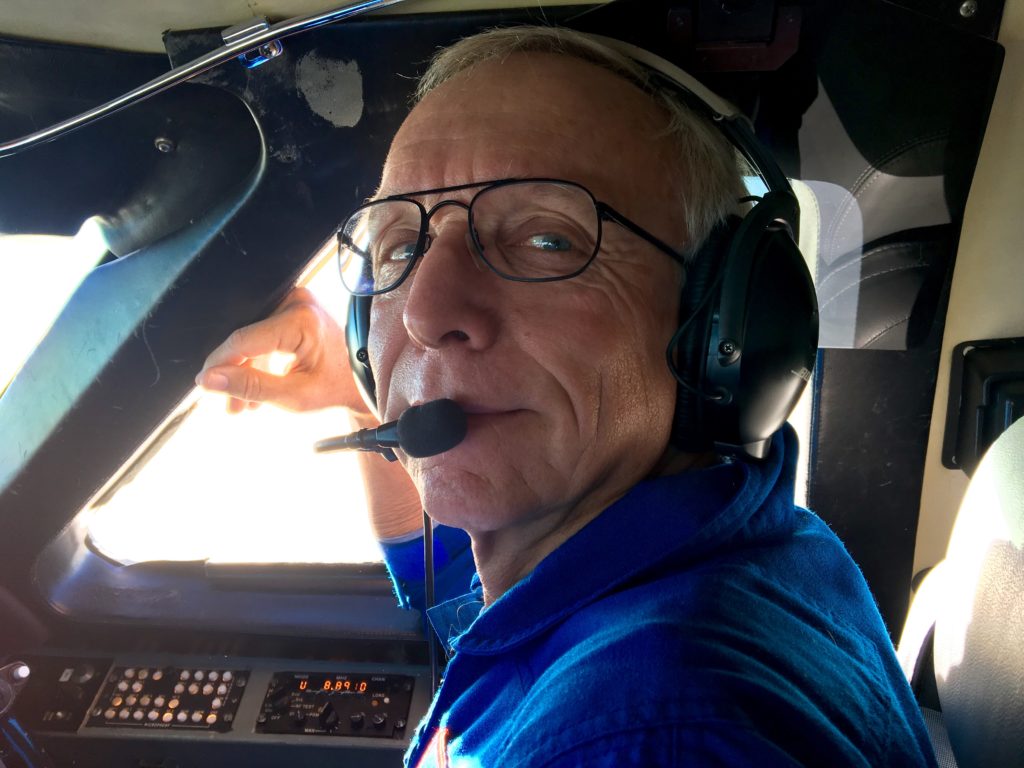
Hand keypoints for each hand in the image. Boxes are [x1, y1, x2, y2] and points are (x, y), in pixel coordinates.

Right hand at [194, 287, 372, 417]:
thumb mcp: (294, 396)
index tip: (203, 386)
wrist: (362, 379)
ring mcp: (294, 302)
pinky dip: (256, 361)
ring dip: (243, 371)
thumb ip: (250, 386)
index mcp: (300, 320)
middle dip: (232, 373)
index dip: (219, 364)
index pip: (242, 340)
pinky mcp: (291, 309)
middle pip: (244, 338)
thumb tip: (209, 380)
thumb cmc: (337, 387)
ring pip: (251, 338)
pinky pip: (262, 334)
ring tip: (239, 406)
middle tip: (226, 404)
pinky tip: (252, 392)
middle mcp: (296, 302)